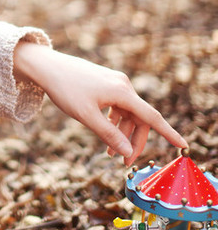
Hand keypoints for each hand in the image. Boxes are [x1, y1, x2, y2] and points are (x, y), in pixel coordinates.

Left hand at [13, 43, 186, 165]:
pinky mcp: (106, 83)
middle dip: (134, 141)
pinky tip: (106, 133)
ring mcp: (115, 83)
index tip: (182, 145)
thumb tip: (127, 152)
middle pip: (140, 118)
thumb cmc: (65, 89)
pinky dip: (115, 122)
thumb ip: (109, 134)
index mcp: (122, 92)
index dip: (168, 133)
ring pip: (128, 114)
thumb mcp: (86, 116)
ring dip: (123, 134)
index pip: (152, 116)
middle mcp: (123, 85)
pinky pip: (118, 107)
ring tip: (109, 152)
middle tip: (124, 162)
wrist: (48, 67)